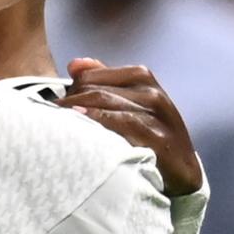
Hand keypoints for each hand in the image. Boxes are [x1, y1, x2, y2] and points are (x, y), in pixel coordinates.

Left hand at [61, 59, 201, 195]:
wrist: (182, 169)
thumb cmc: (148, 132)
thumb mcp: (129, 102)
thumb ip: (102, 81)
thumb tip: (74, 64)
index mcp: (143, 79)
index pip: (95, 75)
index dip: (73, 87)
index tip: (58, 103)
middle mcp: (152, 93)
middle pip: (97, 90)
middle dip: (70, 101)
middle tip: (51, 115)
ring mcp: (157, 116)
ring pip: (107, 103)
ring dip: (77, 110)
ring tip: (56, 119)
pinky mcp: (159, 138)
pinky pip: (124, 123)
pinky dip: (100, 120)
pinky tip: (81, 122)